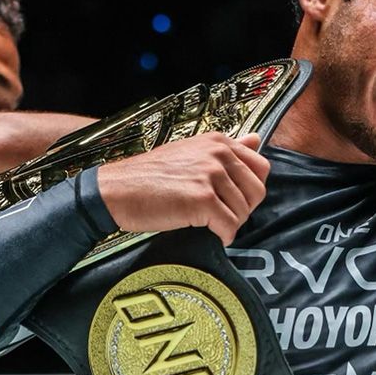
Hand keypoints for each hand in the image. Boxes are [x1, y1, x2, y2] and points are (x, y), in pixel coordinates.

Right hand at [97, 132, 269, 245]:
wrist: (114, 190)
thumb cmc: (149, 176)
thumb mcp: (191, 152)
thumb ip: (227, 148)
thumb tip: (256, 138)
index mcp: (218, 142)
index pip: (261, 167)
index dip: (251, 189)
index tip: (234, 199)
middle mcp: (218, 155)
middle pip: (256, 191)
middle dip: (244, 209)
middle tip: (223, 216)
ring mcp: (211, 176)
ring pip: (243, 211)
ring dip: (230, 224)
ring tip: (210, 224)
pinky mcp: (202, 200)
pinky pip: (229, 226)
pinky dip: (223, 236)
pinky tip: (211, 235)